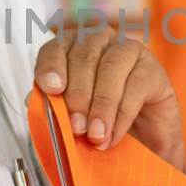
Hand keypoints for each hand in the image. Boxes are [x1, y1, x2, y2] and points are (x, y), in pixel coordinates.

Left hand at [35, 27, 185, 169]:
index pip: (55, 49)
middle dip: (77, 95)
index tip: (50, 88)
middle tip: (75, 127)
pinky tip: (114, 134)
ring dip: (101, 105)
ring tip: (96, 135)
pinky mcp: (153, 69)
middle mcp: (99, 41)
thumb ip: (53, 107)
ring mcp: (128, 50)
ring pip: (110, 68)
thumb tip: (33, 100)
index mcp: (71, 48)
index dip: (51, 67)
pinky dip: (122, 114)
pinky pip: (136, 85)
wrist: (143, 144)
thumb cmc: (102, 125)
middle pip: (83, 58)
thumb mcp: (72, 117)